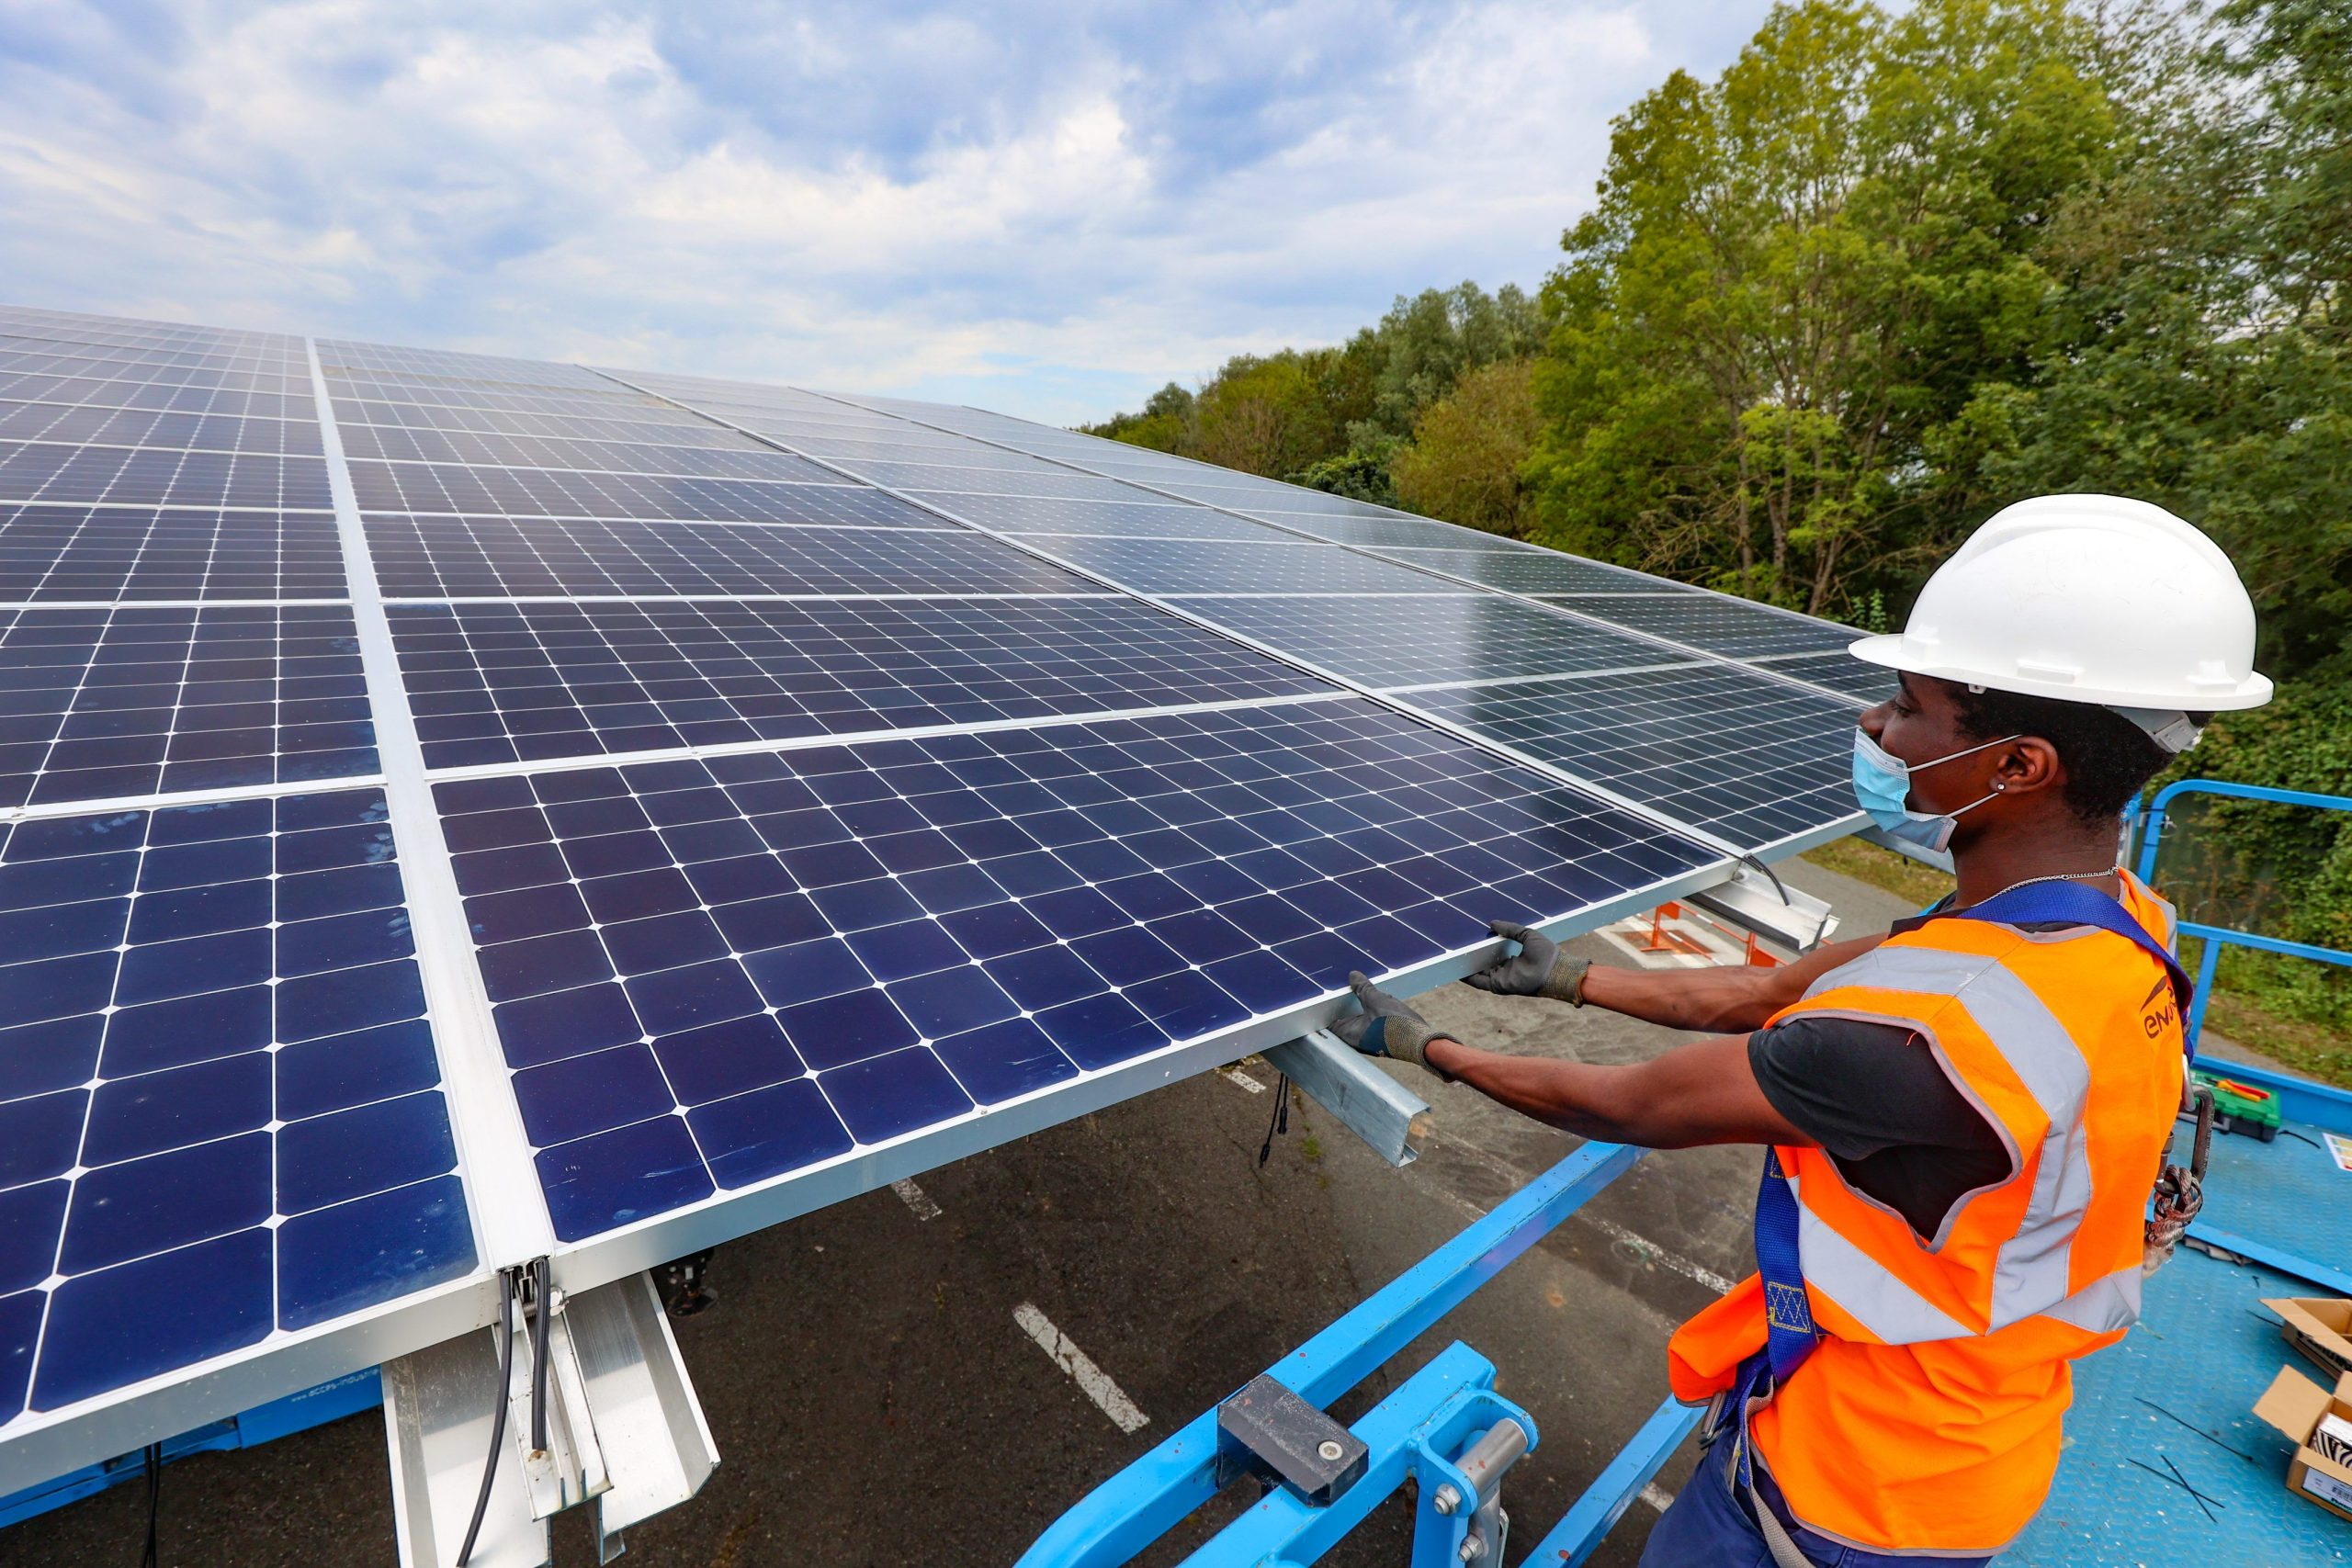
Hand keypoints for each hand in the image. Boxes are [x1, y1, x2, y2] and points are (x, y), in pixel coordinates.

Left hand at [1330, 972, 1444, 1070]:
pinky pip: (1373, 1020)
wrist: (1421, 1042)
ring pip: (1361, 1017)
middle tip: (1349, 984)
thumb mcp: (1376, 1000)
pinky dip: (1374, 1010)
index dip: (1329, 1004)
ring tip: (1367, 989)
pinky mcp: (1382, 1037)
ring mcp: (1370, 1039)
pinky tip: (1381, 999)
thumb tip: (1353, 975)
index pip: (1330, 1018)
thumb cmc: (1396, 1025)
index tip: (1329, 990)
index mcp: (1349, 1034)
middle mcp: (1357, 1039)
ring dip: (1364, 1005)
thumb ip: (1362, 988)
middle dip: (1348, 1001)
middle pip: (1346, 1016)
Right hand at [1463, 921, 1589, 1002]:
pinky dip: (1467, 978)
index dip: (1481, 947)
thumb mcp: (1526, 934)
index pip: (1492, 954)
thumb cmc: (1546, 953)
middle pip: (1482, 964)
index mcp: (1512, 958)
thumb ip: (1510, 929)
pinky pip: (1479, 982)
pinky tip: (1456, 970)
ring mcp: (1501, 978)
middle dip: (1470, 957)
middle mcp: (1505, 970)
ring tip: (1449, 957)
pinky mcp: (1498, 985)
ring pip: (1477, 973)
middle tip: (1456, 946)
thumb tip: (1492, 923)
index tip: (1470, 939)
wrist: (1554, 970)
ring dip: (1465, 967)